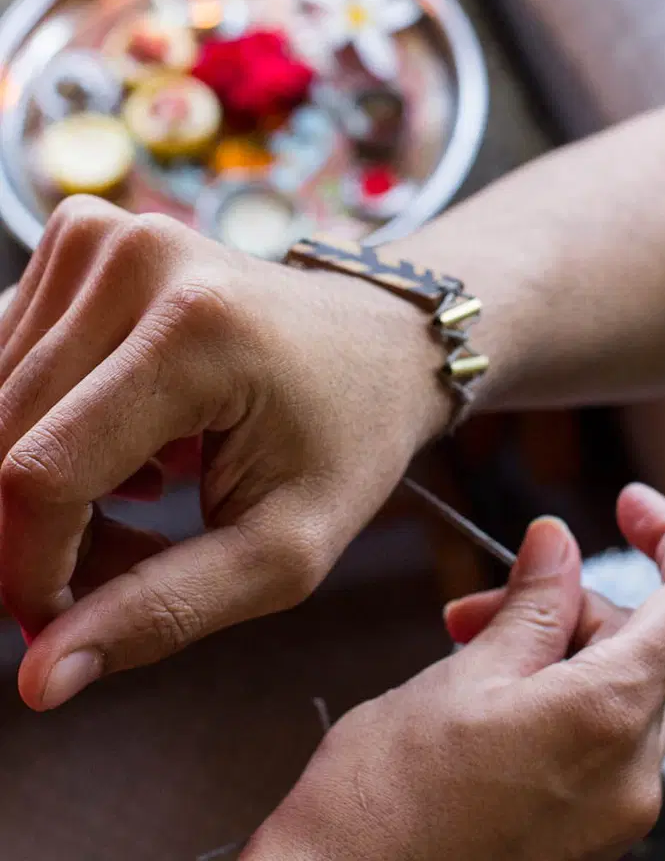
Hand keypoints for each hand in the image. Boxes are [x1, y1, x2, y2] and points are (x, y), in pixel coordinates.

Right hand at [0, 197, 448, 708]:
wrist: (377, 341)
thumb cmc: (346, 442)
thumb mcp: (285, 551)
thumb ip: (163, 612)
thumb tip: (42, 679)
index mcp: (198, 329)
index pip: (41, 475)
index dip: (32, 571)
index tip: (66, 620)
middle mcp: (137, 258)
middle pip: (3, 438)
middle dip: (33, 534)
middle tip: (116, 565)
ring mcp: (104, 234)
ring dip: (39, 483)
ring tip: (139, 499)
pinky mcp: (82, 234)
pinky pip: (8, 361)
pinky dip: (42, 428)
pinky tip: (121, 447)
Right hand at [244, 485, 664, 860]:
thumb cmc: (384, 795)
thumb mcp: (461, 676)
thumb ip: (529, 604)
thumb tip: (558, 542)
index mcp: (608, 718)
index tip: (627, 502)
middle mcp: (633, 773)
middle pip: (639, 642)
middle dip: (564, 603)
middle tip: (475, 604)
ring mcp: (614, 813)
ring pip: (611, 685)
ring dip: (547, 649)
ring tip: (462, 650)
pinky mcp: (587, 835)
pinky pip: (593, 736)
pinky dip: (550, 697)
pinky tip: (481, 700)